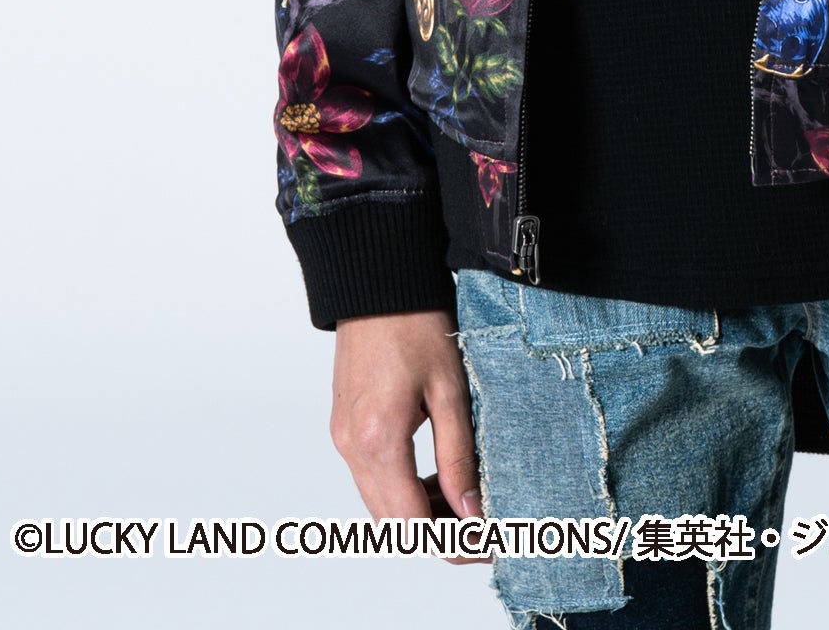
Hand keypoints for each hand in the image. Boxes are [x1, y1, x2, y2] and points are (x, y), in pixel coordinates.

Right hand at [330, 309, 487, 563]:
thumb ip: (458, 457)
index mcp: (379, 441)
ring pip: (379, 505)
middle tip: (482, 525)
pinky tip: (435, 473)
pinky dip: (401, 489)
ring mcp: (343, 438)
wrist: (377, 282)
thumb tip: (471, 512)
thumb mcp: (450, 389)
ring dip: (419, 513)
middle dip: (436, 534)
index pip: (411, 526)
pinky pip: (371, 478)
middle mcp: (352, 448)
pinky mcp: (343, 427)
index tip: (485, 545)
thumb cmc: (416, 324)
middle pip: (391, 525)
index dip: (450, 545)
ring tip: (464, 496)